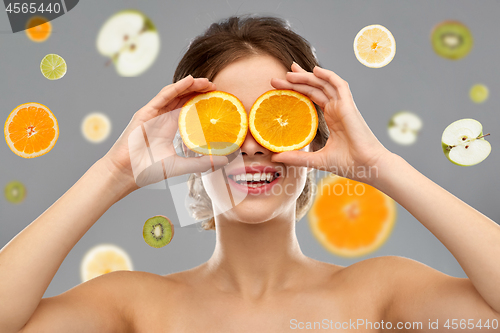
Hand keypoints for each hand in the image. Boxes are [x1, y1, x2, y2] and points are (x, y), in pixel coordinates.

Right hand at [101, 75, 228, 194]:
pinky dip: (177, 87)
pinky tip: (189, 81)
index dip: (201, 102)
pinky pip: (163, 95)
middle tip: (215, 87)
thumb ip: (202, 163)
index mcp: (170, 127)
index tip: (217, 99)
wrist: (127, 172)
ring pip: (174, 93)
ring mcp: (154, 114)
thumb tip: (224, 160)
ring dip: (190, 85)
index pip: (188, 109)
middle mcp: (163, 118)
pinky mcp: (146, 112)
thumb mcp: (181, 165)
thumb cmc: (149, 170)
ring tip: (206, 82)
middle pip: (183, 98)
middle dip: (198, 90)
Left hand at [270, 63, 390, 184]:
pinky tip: (315, 70)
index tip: (282, 84)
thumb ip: (297, 157)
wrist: (368, 166)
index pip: (312, 97)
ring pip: (324, 84)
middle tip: (278, 77)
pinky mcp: (349, 106)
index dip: (298, 88)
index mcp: (331, 117)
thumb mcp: (317, 160)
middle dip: (297, 80)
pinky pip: (339, 85)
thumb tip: (275, 158)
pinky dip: (328, 76)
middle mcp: (336, 109)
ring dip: (307, 76)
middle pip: (315, 88)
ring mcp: (343, 106)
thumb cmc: (349, 164)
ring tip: (289, 72)